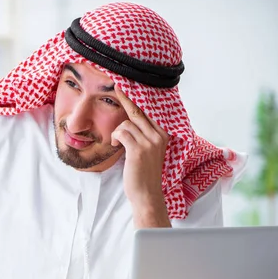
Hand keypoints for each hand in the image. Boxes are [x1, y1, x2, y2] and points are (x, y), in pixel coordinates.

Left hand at [111, 85, 170, 227]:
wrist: (147, 194)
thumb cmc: (144, 173)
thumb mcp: (149, 150)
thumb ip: (144, 134)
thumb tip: (131, 119)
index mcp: (164, 133)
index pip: (149, 110)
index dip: (137, 98)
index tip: (127, 85)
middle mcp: (159, 135)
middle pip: (137, 111)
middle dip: (125, 99)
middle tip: (116, 87)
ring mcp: (150, 142)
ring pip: (126, 123)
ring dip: (117, 132)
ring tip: (117, 143)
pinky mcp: (138, 149)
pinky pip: (121, 132)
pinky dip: (115, 138)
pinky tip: (115, 145)